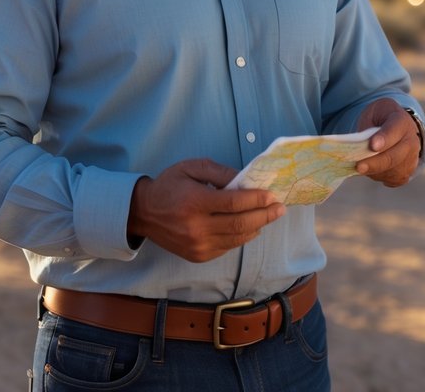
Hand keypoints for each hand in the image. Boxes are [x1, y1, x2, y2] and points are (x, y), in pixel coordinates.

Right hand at [127, 159, 285, 262]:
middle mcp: (197, 227)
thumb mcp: (191, 168)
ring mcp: (198, 245)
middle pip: (240, 223)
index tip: (272, 195)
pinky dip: (242, 237)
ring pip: (237, 238)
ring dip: (257, 227)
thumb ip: (219, 172)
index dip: (256, 200)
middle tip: (280, 208)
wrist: (143, 213)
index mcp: (194, 202)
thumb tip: (245, 181)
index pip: (234, 203)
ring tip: (269, 216)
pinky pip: (228, 247)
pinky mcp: (198, 256)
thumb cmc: (169, 185)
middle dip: (265, 215)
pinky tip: (250, 227)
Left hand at [354, 99, 421, 187]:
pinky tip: (371, 169)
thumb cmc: (380, 119)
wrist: (397, 127)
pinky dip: (378, 176)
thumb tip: (357, 149)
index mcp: (402, 122)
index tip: (373, 146)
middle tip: (358, 167)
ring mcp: (412, 159)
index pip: (394, 130)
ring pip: (391, 171)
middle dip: (375, 163)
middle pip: (393, 157)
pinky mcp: (407, 173)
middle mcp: (411, 141)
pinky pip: (391, 180)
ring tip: (360, 165)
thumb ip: (366, 129)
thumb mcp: (372, 114)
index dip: (384, 139)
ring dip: (374, 171)